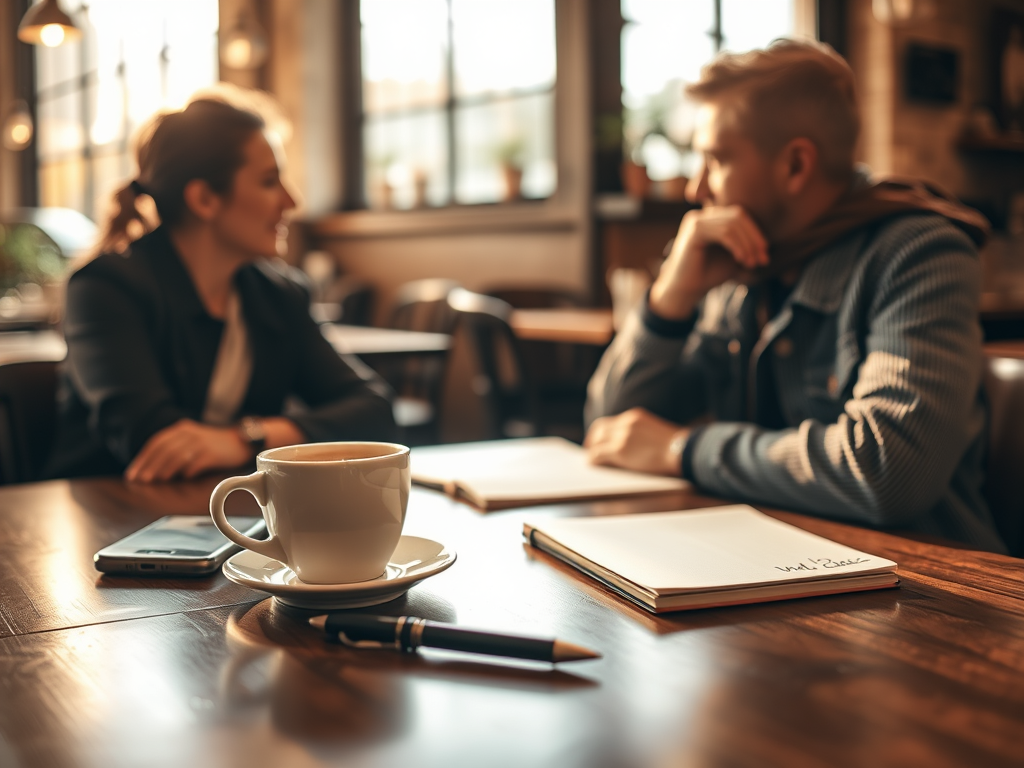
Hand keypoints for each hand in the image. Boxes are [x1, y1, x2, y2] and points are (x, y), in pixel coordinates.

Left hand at [125, 419, 250, 482]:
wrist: (240, 441)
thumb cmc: (212, 445)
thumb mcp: (191, 440)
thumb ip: (174, 449)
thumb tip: (151, 470)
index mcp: (181, 429)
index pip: (156, 443)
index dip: (142, 459)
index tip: (133, 474)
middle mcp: (190, 433)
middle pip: (164, 450)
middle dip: (150, 466)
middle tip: (140, 481)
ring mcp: (202, 443)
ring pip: (177, 456)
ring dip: (164, 470)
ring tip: (155, 482)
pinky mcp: (213, 453)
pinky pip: (195, 463)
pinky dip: (186, 472)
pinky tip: (180, 479)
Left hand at [584, 407, 687, 476]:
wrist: (682, 451)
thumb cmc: (675, 446)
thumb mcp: (655, 432)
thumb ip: (641, 433)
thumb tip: (629, 445)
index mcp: (635, 416)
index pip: (611, 422)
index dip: (602, 431)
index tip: (598, 439)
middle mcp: (626, 422)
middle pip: (599, 428)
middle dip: (593, 439)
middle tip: (590, 449)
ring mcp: (622, 436)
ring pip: (597, 441)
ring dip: (592, 450)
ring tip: (591, 459)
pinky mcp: (620, 450)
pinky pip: (598, 454)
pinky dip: (593, 459)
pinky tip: (592, 464)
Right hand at [649, 206, 768, 319]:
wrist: (685, 291)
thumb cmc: (707, 275)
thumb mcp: (732, 257)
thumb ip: (745, 244)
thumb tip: (766, 242)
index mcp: (709, 218)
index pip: (739, 215)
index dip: (756, 233)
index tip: (765, 255)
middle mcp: (701, 215)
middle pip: (738, 215)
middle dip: (755, 238)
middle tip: (763, 259)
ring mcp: (696, 221)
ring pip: (732, 224)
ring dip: (748, 245)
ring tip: (752, 263)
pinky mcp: (694, 231)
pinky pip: (724, 233)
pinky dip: (737, 246)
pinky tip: (742, 260)